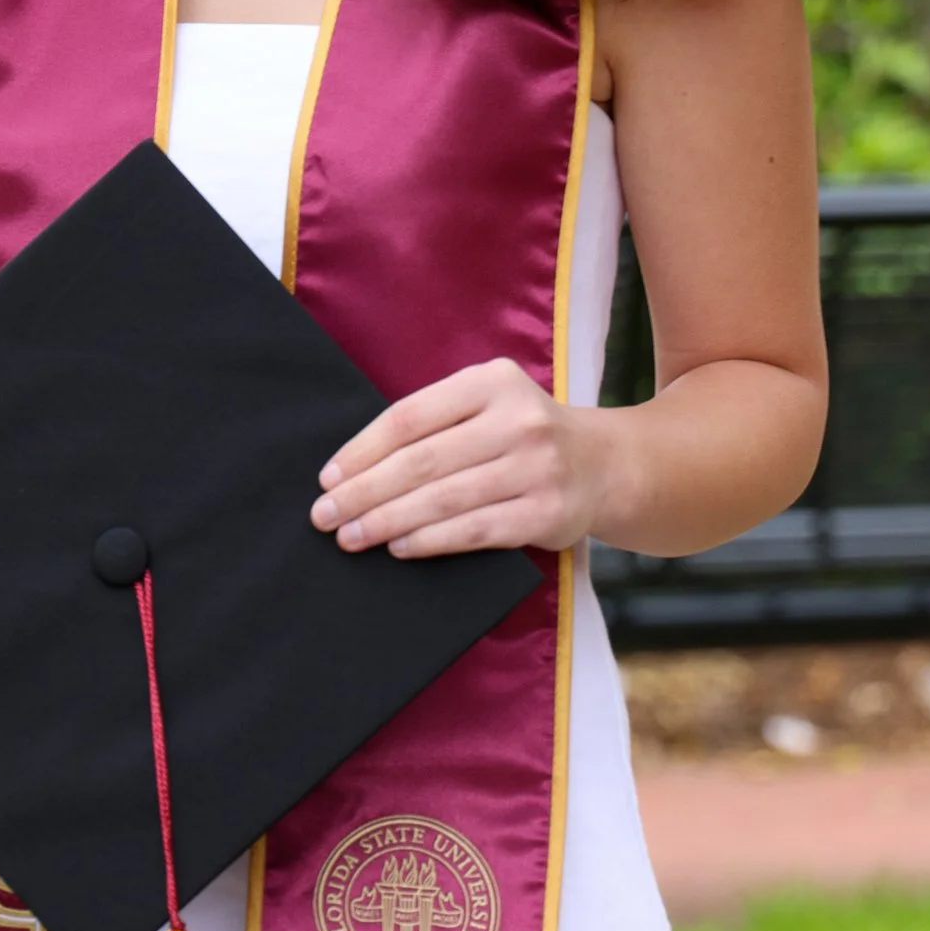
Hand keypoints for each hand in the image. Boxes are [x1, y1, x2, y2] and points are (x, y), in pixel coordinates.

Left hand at [311, 358, 610, 558]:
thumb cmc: (523, 434)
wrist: (605, 464)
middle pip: (422, 461)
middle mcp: (518, 421)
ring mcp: (536, 468)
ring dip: (388, 521)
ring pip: (445, 499)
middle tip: (325, 515)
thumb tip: (353, 468)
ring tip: (351, 537)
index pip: (410, 417)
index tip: (328, 478)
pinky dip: (431, 541)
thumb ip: (435, 422)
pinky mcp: (546, 513)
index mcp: (492, 382)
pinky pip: (475, 531)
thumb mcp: (488, 403)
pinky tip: (399, 547)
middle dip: (365, 492)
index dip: (362, 450)